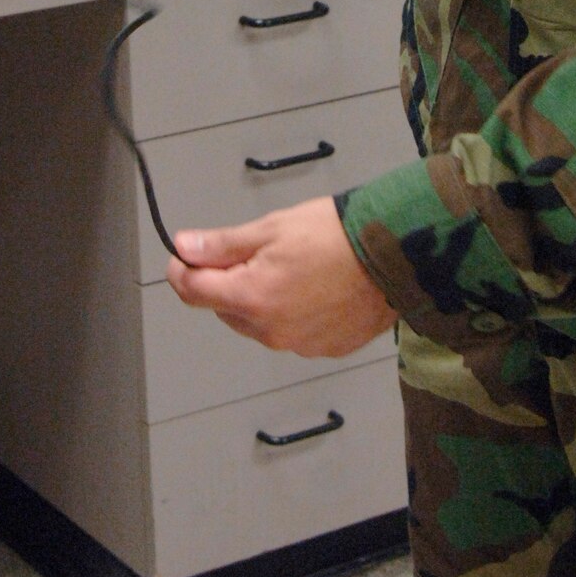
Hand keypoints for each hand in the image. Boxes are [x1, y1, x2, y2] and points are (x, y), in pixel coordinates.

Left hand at [166, 196, 396, 356]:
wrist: (393, 253)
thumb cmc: (335, 234)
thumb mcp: (272, 227)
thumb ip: (222, 245)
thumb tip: (183, 248)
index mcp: (252, 298)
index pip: (193, 293)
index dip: (182, 271)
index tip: (184, 256)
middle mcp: (271, 331)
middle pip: (226, 309)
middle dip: (228, 283)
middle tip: (254, 252)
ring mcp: (299, 345)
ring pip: (259, 323)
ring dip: (260, 300)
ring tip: (292, 267)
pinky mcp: (325, 349)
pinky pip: (292, 333)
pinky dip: (292, 313)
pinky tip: (314, 287)